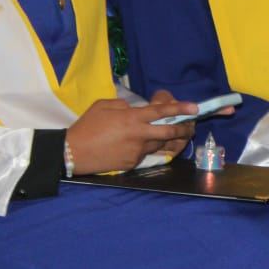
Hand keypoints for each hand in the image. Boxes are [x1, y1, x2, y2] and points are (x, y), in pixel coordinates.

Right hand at [65, 98, 197, 174]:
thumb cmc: (86, 126)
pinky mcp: (133, 163)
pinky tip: (142, 146)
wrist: (72, 152)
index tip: (195, 107)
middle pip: (169, 131)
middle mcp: (139, 135)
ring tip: (174, 136)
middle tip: (191, 125)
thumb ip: (124, 106)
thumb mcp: (103, 106)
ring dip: (168, 140)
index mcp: (132, 118)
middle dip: (184, 128)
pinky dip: (147, 149)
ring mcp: (137, 151)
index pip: (161, 111)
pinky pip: (145, 154)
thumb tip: (136, 110)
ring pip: (160, 144)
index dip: (180, 108)